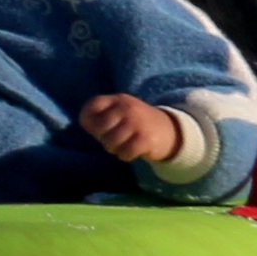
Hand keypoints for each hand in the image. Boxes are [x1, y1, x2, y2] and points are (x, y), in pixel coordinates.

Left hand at [79, 92, 193, 166]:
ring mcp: (137, 122)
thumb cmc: (134, 123)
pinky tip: (132, 151)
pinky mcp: (146, 139)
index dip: (88, 121)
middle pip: (99, 128)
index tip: (97, 128)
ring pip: (110, 142)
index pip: (91, 107)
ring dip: (114, 149)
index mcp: (117, 99)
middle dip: (103, 138)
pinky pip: (124, 152)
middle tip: (113, 139)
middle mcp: (126, 108)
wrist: (170, 130)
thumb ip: (100, 117)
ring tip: (123, 145)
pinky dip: (125, 155)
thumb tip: (87, 125)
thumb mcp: (119, 113)